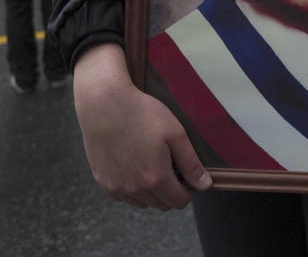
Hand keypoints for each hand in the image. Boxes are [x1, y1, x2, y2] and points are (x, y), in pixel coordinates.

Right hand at [73, 43, 210, 209]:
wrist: (103, 103)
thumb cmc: (142, 113)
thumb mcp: (175, 134)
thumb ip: (191, 164)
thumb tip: (205, 185)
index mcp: (155, 179)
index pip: (179, 202)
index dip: (189, 189)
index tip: (187, 172)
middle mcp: (134, 189)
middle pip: (162, 204)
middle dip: (172, 190)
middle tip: (171, 165)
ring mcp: (116, 187)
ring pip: (143, 202)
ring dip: (152, 191)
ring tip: (152, 163)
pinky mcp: (103, 181)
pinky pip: (124, 196)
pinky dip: (133, 188)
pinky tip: (134, 164)